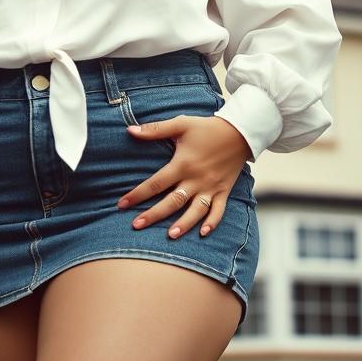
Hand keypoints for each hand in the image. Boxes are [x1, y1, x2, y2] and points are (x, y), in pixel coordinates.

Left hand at [116, 114, 250, 239]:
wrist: (239, 131)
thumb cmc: (207, 127)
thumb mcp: (180, 124)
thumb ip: (155, 130)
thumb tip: (129, 131)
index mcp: (183, 164)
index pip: (155, 183)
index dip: (137, 194)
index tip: (122, 204)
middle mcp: (196, 180)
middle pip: (172, 202)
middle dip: (153, 215)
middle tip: (136, 225)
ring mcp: (211, 187)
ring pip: (196, 210)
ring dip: (184, 224)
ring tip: (170, 236)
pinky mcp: (224, 191)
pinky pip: (219, 210)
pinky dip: (213, 222)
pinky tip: (204, 233)